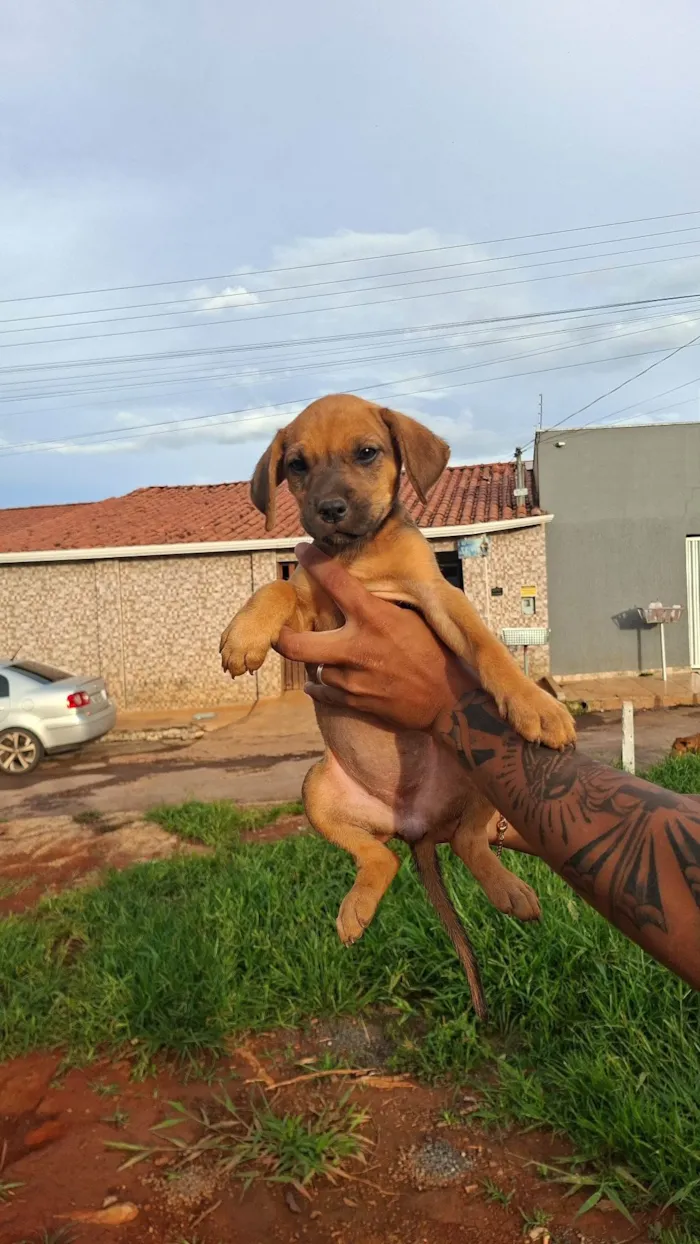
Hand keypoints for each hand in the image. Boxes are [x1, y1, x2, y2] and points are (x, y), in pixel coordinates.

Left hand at [274, 544, 472, 730]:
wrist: (451, 701)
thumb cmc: (436, 654)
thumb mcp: (412, 619)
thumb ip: (381, 608)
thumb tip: (360, 589)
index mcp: (374, 617)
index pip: (335, 581)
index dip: (313, 562)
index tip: (299, 551)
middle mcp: (357, 646)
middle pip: (295, 644)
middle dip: (282, 637)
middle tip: (280, 631)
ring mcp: (353, 677)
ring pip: (315, 668)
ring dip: (320, 662)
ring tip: (328, 657)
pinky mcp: (355, 701)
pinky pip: (323, 691)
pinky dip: (322, 685)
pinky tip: (326, 680)